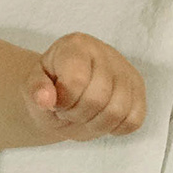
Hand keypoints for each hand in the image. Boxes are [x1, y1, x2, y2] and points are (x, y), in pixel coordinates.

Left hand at [26, 33, 144, 138]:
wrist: (67, 87)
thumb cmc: (50, 85)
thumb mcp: (33, 85)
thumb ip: (36, 90)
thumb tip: (45, 100)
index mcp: (76, 45)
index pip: (76, 81)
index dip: (64, 102)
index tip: (55, 102)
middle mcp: (105, 52)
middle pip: (98, 99)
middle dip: (77, 115)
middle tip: (68, 111)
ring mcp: (126, 70)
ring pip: (118, 112)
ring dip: (95, 125)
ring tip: (83, 115)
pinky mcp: (138, 89)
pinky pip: (134, 120)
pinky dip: (114, 128)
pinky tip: (99, 118)